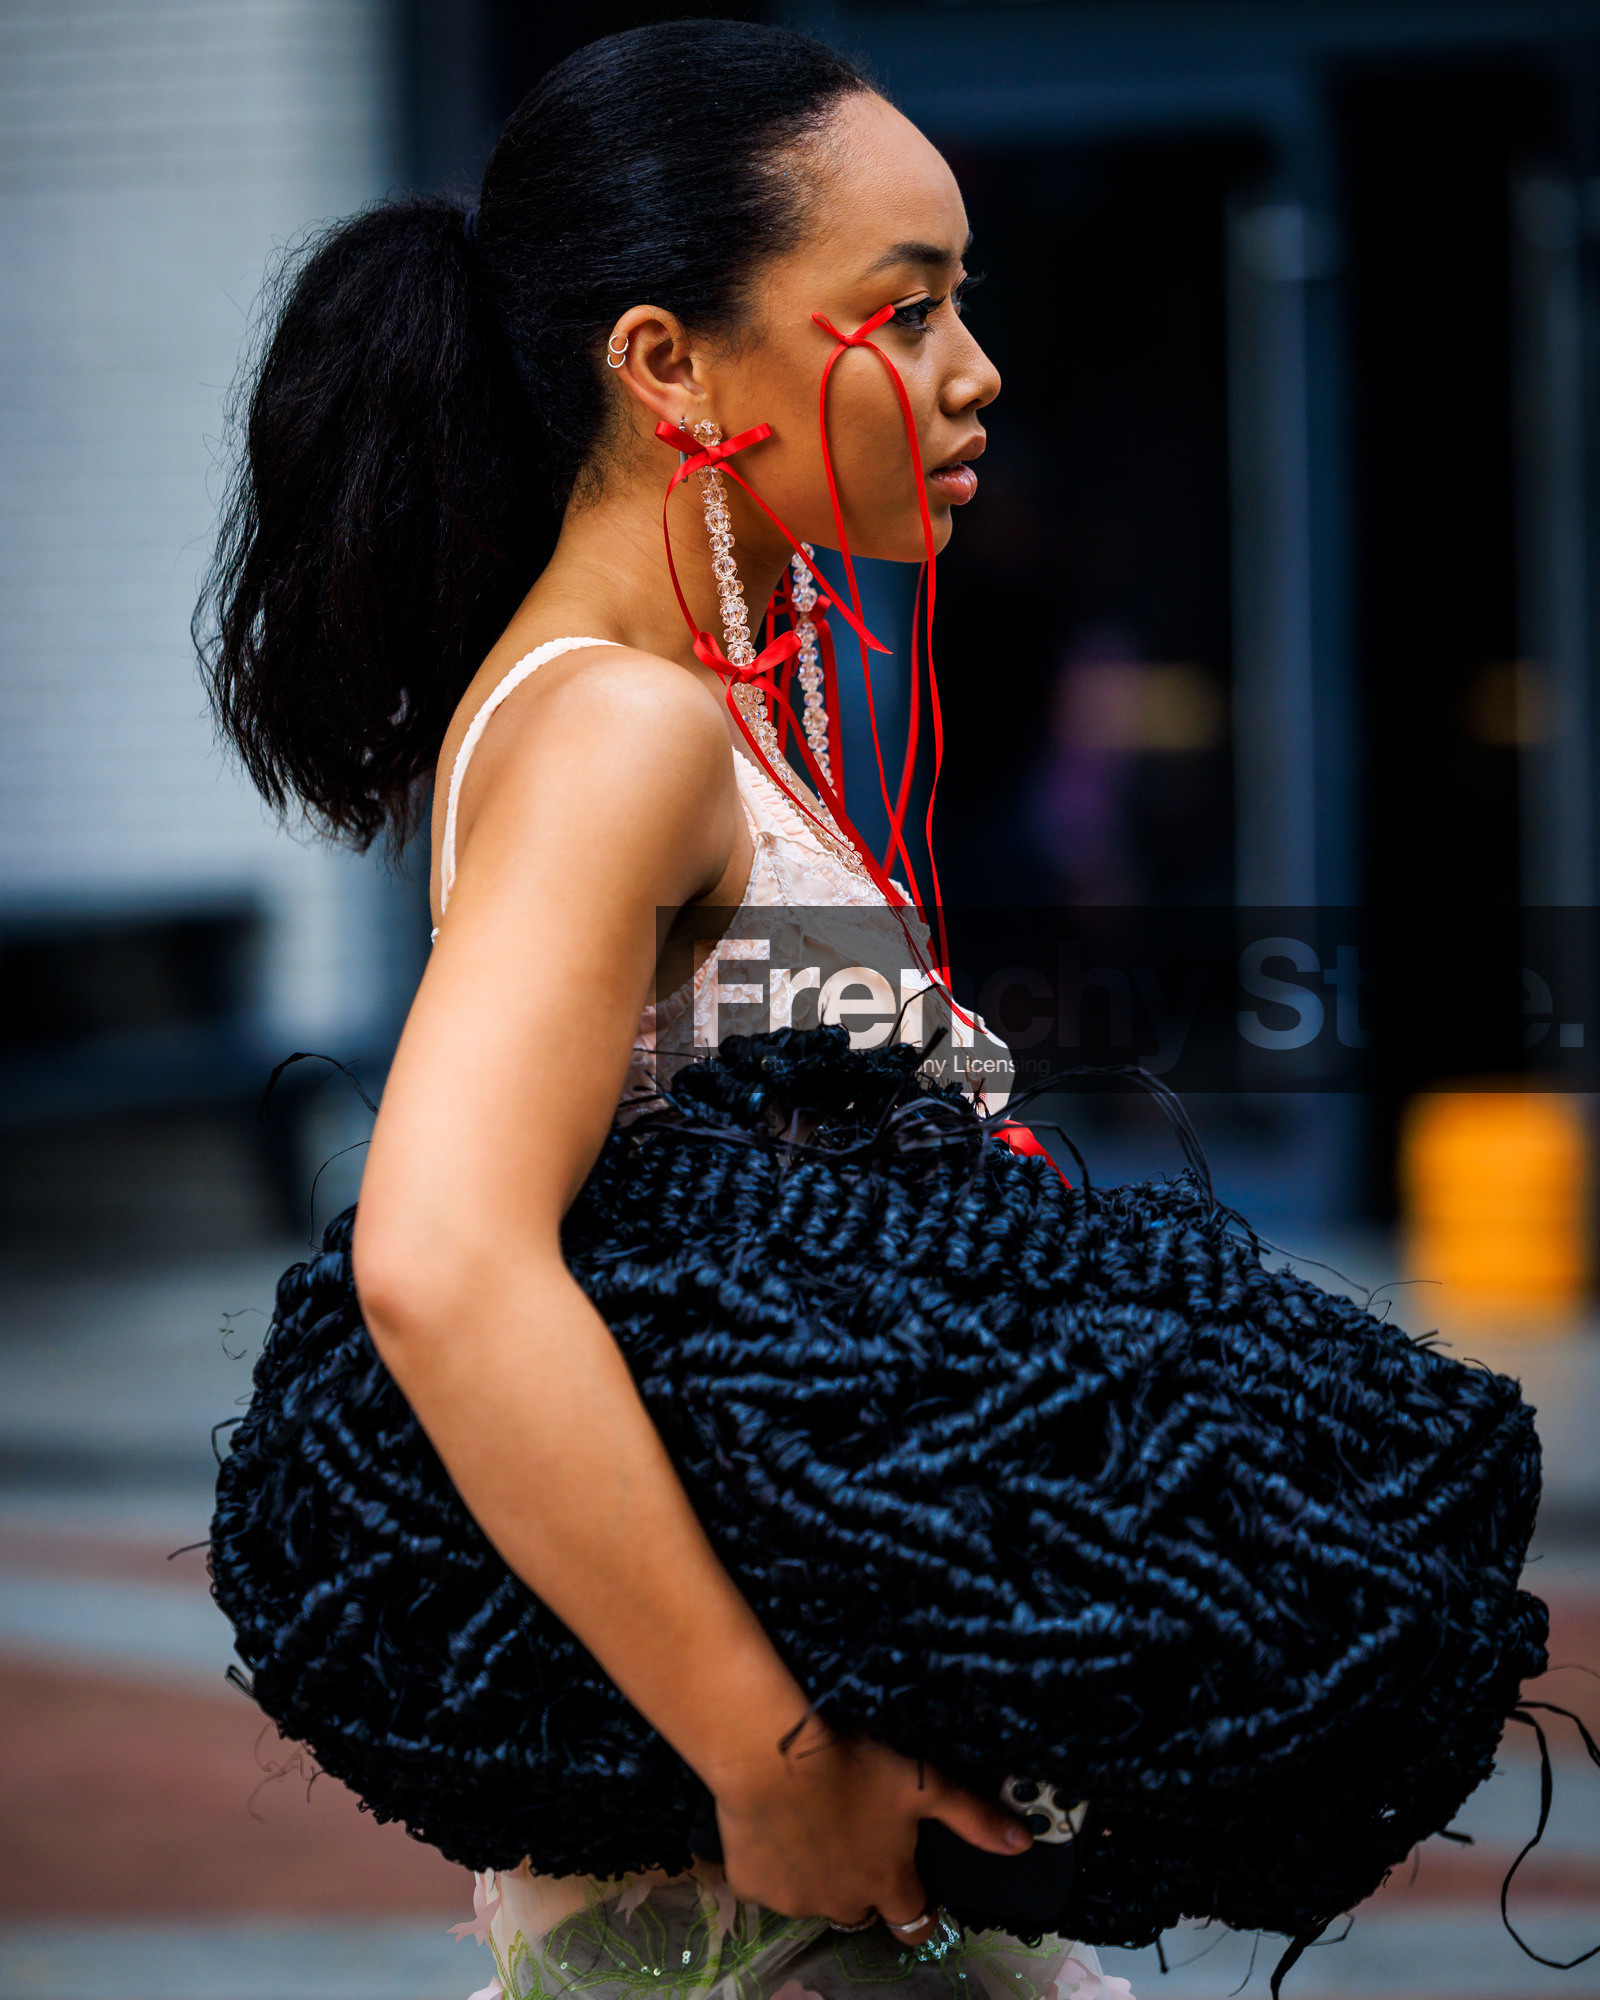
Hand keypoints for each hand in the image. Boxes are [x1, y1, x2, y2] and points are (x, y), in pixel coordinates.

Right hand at [712, 1717, 1031, 1941]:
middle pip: (862, 1910)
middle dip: (863, 1883)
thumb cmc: (854, 1763)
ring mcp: (796, 1900)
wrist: (771, 1754)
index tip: (911, 1881)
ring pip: (813, 1896)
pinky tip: (772, 1823)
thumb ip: (973, 1816)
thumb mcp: (923, 1782)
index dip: (918, 1905)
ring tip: (810, 1821)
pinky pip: (765, 1883)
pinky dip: (772, 1861)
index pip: (916, 1921)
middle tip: (854, 1835)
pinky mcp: (753, 1887)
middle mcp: (845, 1902)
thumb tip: (1023, 1842)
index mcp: (889, 1882)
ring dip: (817, 1872)